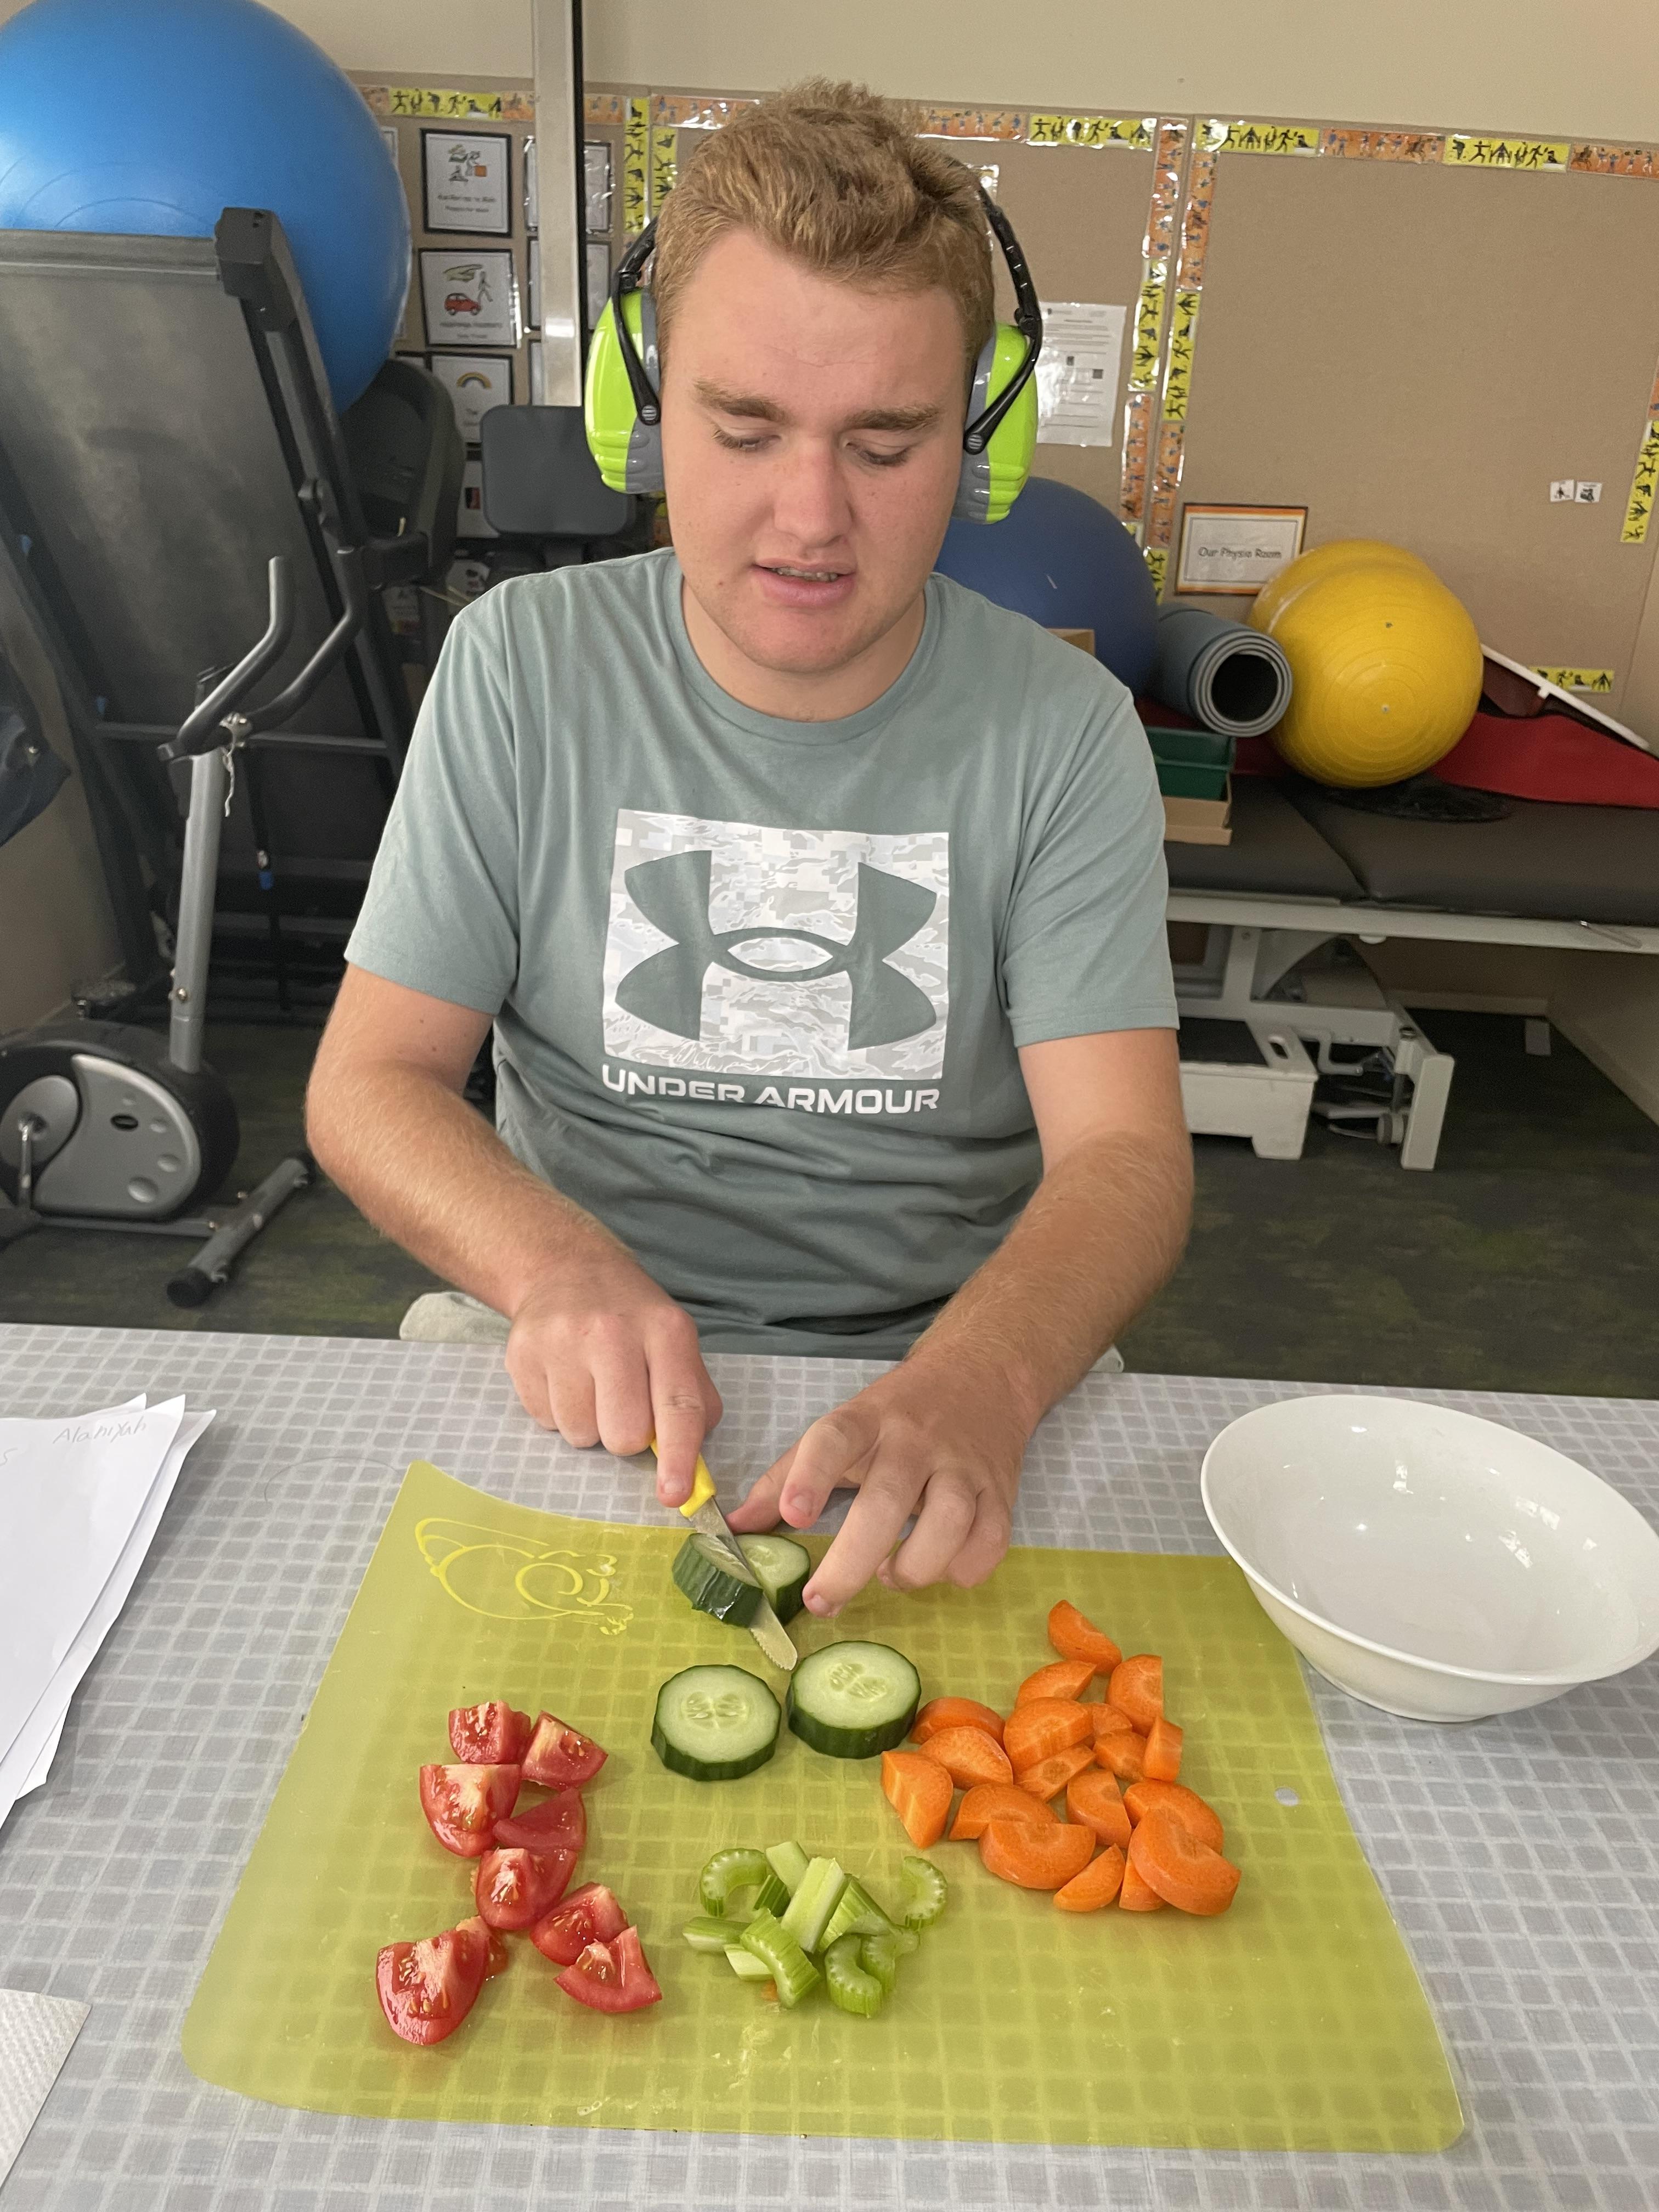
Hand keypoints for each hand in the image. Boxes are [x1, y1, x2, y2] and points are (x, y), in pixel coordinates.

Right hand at [504, 1243, 720, 1505]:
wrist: (566, 1268)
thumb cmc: (631, 1317)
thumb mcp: (675, 1342)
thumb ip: (692, 1400)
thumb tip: (693, 1464)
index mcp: (665, 1330)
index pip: (677, 1406)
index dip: (678, 1457)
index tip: (673, 1495)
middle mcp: (612, 1332)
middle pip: (623, 1435)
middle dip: (624, 1437)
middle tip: (621, 1404)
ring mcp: (561, 1341)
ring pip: (580, 1434)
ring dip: (588, 1424)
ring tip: (589, 1384)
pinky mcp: (521, 1353)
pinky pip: (544, 1420)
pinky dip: (557, 1410)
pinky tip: (563, 1375)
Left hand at [724, 1356, 1030, 1615]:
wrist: (980, 1377)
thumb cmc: (895, 1416)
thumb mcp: (838, 1431)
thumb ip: (784, 1477)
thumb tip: (734, 1528)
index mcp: (866, 1420)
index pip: (834, 1439)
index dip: (811, 1476)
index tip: (792, 1517)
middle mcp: (915, 1440)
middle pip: (888, 1499)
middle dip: (852, 1558)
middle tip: (821, 1600)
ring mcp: (962, 1464)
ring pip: (950, 1520)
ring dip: (916, 1565)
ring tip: (889, 1575)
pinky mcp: (999, 1490)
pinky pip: (991, 1540)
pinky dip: (965, 1568)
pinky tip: (941, 1569)